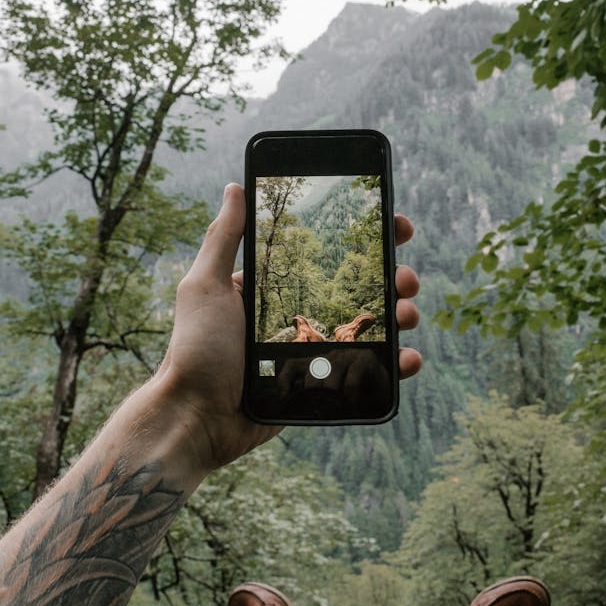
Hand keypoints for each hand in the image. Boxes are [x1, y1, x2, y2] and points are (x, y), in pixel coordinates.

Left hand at [155, 183, 420, 468]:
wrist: (198, 418)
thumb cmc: (196, 350)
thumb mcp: (205, 286)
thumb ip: (224, 238)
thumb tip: (235, 187)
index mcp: (277, 290)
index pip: (329, 256)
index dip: (366, 240)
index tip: (394, 225)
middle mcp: (301, 317)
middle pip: (361, 290)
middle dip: (394, 277)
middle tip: (405, 276)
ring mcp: (317, 352)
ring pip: (374, 329)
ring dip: (401, 316)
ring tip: (407, 314)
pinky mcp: (325, 385)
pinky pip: (371, 372)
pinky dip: (398, 365)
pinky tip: (409, 358)